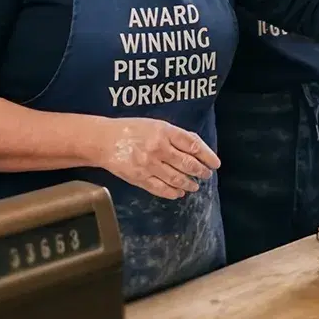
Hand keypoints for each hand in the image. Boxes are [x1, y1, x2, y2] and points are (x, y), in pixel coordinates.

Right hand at [93, 118, 219, 199]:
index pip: (193, 145)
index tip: (215, 163)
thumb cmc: (132, 130)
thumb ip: (175, 135)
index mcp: (164, 131)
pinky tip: (179, 193)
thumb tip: (196, 147)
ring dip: (189, 184)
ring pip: (176, 178)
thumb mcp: (156, 125)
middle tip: (207, 175)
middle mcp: (158, 148)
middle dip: (201, 171)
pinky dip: (172, 192)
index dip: (207, 155)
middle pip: (187, 163)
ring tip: (195, 186)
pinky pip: (160, 188)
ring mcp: (149, 165)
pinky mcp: (139, 178)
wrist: (104, 141)